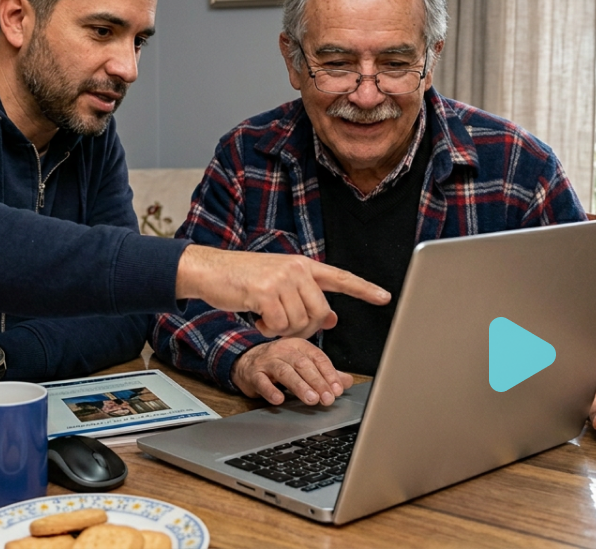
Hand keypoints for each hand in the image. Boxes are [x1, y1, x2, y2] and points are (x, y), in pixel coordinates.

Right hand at [175, 245, 389, 338]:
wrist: (210, 271)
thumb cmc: (244, 281)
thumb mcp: (279, 286)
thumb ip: (306, 299)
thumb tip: (333, 319)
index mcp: (303, 265)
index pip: (340, 277)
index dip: (363, 289)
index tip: (385, 297)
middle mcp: (296, 268)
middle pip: (320, 313)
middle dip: (305, 329)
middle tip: (282, 326)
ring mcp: (281, 278)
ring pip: (299, 323)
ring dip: (281, 330)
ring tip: (265, 317)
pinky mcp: (265, 291)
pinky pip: (279, 326)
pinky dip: (267, 330)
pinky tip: (256, 318)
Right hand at [232, 338, 353, 405]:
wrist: (247, 361)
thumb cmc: (280, 363)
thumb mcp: (303, 363)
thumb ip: (325, 373)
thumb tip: (347, 381)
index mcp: (299, 346)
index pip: (318, 358)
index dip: (329, 373)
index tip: (338, 389)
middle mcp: (284, 350)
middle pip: (303, 365)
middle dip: (317, 382)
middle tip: (328, 398)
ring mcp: (267, 361)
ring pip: (285, 372)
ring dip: (299, 386)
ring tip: (311, 399)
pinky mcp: (254, 373)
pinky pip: (262, 381)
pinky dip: (271, 390)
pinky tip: (279, 399)